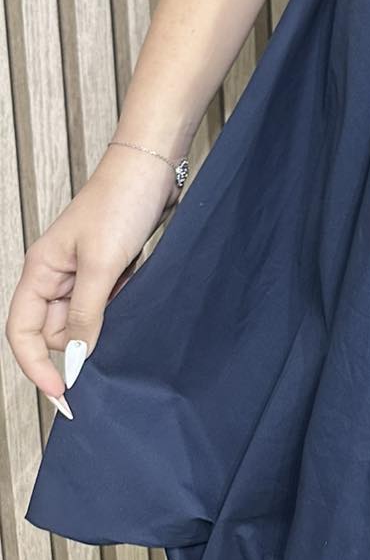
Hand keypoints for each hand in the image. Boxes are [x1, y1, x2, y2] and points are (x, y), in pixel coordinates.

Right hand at [5, 142, 183, 418]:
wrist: (155, 167)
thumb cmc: (121, 201)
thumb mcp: (101, 263)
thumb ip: (85, 313)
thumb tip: (74, 359)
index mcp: (40, 271)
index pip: (22, 332)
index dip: (36, 366)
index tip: (63, 392)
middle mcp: (56, 275)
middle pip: (54, 332)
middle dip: (79, 343)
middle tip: (111, 342)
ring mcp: (83, 273)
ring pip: (83, 321)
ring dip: (103, 326)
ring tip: (126, 307)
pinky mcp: (110, 269)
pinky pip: (107, 305)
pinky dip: (119, 309)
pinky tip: (136, 299)